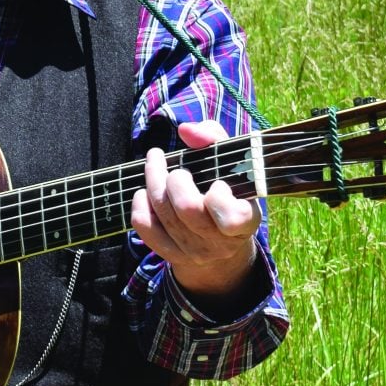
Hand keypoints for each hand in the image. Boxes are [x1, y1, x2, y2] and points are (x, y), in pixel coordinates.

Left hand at [130, 120, 262, 303]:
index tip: (218, 182)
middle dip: (175, 179)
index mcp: (245, 221)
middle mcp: (221, 243)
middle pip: (187, 208)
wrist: (220, 240)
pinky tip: (145, 192)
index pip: (231, 217)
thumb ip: (213, 138)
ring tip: (155, 164)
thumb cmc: (227, 188)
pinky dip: (140, 204)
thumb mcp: (231, 162)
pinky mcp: (171, 255)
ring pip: (164, 213)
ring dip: (154, 181)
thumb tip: (186, 130)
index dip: (219, 196)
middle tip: (177, 170)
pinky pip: (145, 227)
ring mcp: (195, 252)